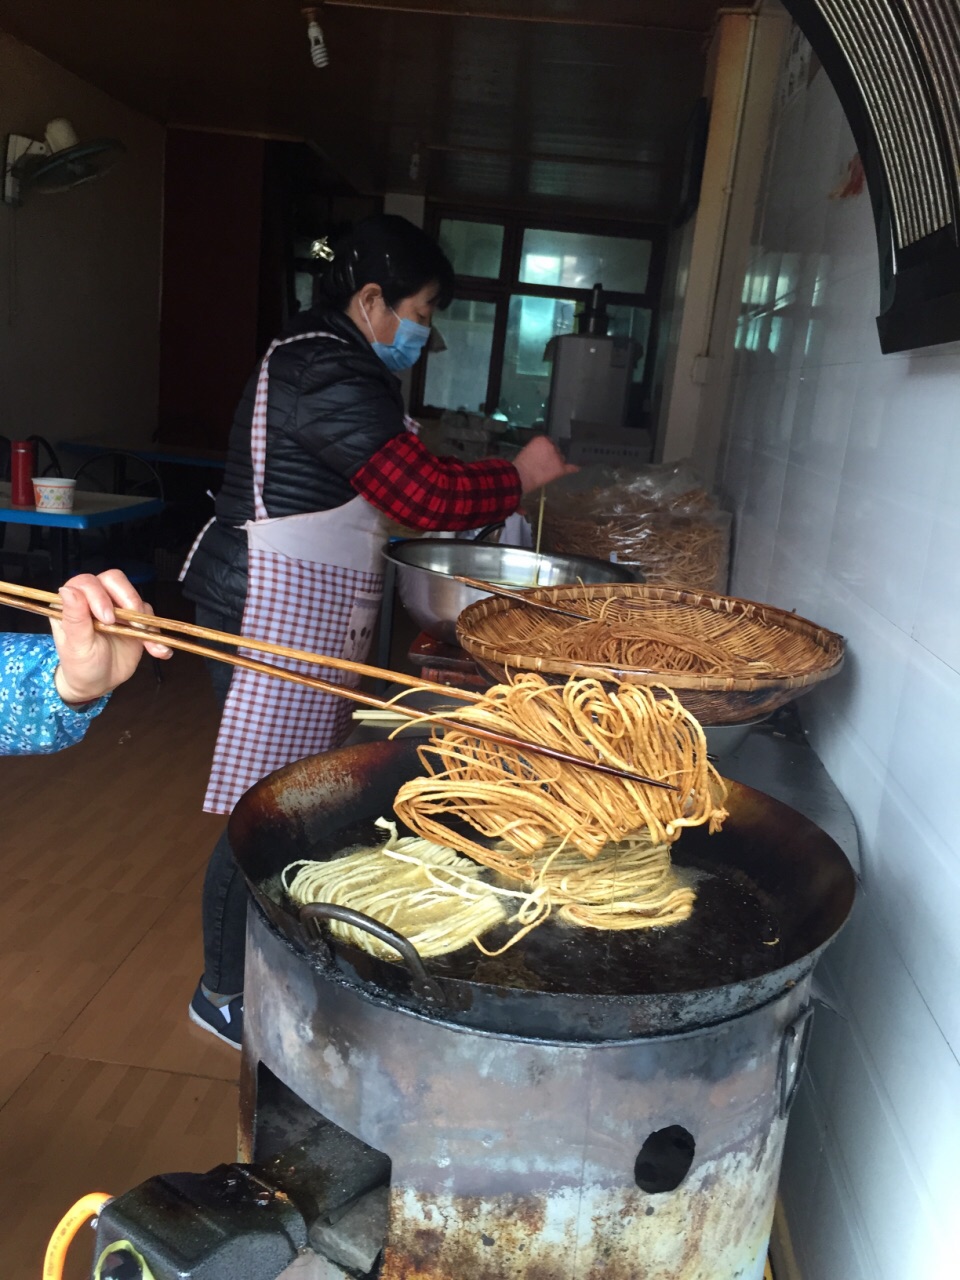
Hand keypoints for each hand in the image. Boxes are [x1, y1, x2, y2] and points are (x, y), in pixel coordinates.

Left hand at [50, 570, 171, 705]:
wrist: (97, 684)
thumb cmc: (80, 665)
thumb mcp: (76, 645)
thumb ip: (74, 617)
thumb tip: (68, 589)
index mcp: (75, 603)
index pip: (88, 583)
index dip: (100, 596)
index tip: (108, 620)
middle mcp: (96, 600)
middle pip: (114, 580)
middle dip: (128, 599)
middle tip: (133, 624)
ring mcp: (117, 608)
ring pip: (135, 596)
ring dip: (145, 619)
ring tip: (149, 644)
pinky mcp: (135, 619)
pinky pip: (149, 617)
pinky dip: (156, 633)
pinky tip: (158, 651)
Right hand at [512, 435, 578, 495]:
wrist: (521, 476)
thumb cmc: (521, 464)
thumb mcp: (528, 449)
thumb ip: (538, 448)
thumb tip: (543, 453)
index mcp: (543, 439)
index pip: (550, 442)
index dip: (547, 449)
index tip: (543, 454)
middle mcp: (552, 446)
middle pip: (557, 450)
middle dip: (553, 455)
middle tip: (545, 463)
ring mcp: (558, 457)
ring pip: (561, 458)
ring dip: (558, 462)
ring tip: (550, 469)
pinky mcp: (561, 468)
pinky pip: (570, 467)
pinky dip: (574, 467)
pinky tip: (577, 467)